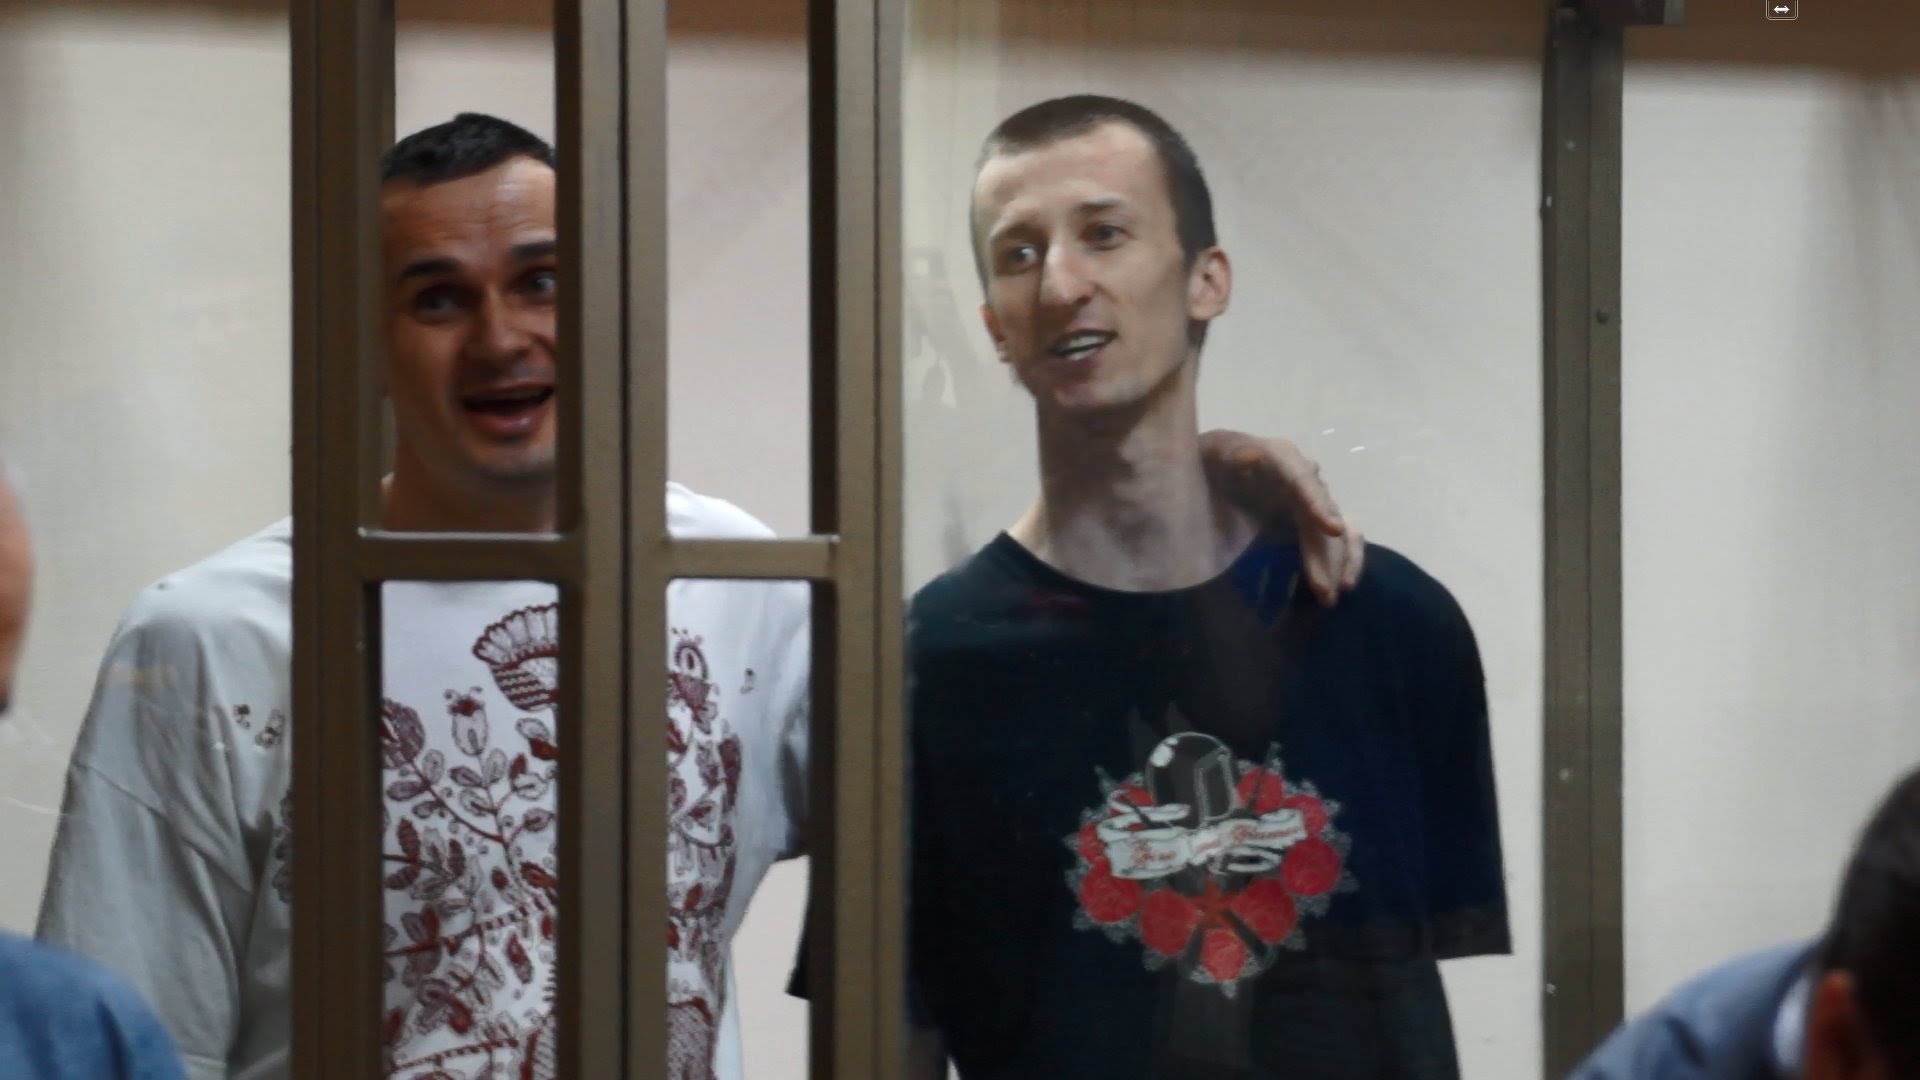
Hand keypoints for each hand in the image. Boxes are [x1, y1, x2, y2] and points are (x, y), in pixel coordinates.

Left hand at [1199, 430, 1365, 606]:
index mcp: (1273, 456)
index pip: (1300, 476)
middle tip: (1322, 590)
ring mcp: (1305, 498)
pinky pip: (1335, 538)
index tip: (1332, 529)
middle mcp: (1298, 474)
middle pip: (1320, 513)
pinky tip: (1342, 584)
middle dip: (1324, 551)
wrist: (1198, 476)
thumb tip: (1248, 458)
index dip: (1317, 501)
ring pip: (1333, 528)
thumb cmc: (1200, 466)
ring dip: (1335, 562)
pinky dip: (1343, 559)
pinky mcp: (1305, 520)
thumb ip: (1220, 458)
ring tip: (1329, 596)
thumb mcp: (1203, 457)